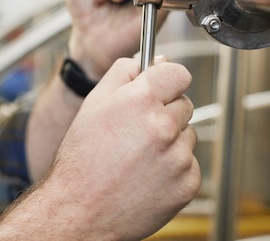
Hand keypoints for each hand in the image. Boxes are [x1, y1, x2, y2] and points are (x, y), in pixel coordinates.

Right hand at [0, 58, 199, 239]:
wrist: (81, 209)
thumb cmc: (82, 158)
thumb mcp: (93, 104)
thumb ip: (122, 73)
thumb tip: (152, 61)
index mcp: (140, 100)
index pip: (178, 73)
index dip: (167, 78)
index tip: (160, 87)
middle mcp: (163, 125)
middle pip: (184, 104)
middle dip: (165, 111)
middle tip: (136, 129)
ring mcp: (178, 156)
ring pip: (187, 134)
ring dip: (170, 140)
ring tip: (137, 155)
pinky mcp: (187, 182)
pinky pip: (189, 163)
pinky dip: (173, 166)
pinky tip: (146, 173)